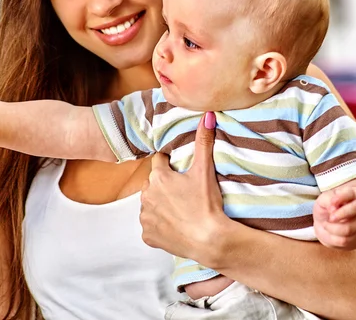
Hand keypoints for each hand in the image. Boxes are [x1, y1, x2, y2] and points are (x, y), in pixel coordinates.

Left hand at [140, 112, 226, 262]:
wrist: (210, 240)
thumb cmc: (207, 204)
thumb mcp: (205, 171)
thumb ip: (204, 141)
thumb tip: (207, 115)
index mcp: (158, 177)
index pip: (159, 161)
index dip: (170, 163)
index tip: (180, 170)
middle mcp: (146, 195)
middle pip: (152, 183)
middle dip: (164, 185)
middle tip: (183, 192)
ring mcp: (146, 217)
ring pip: (149, 204)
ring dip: (159, 204)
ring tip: (179, 209)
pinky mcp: (148, 236)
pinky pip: (151, 226)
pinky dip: (159, 225)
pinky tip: (174, 225)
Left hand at [313, 187, 355, 248]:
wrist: (325, 224)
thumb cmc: (324, 208)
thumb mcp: (321, 201)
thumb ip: (327, 200)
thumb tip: (333, 209)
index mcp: (348, 196)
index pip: (350, 193)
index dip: (342, 197)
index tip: (333, 201)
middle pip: (355, 209)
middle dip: (340, 214)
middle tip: (330, 218)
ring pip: (348, 228)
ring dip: (332, 228)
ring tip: (326, 224)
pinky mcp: (354, 236)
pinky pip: (343, 240)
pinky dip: (331, 237)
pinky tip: (329, 231)